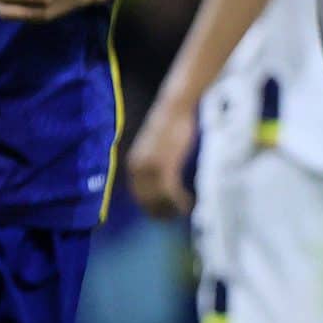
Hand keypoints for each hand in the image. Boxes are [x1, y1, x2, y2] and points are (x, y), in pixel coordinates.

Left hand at [128, 96, 197, 218]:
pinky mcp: (165, 167)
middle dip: (162, 212)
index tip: (164, 213)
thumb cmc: (170, 123)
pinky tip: (188, 203)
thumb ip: (153, 161)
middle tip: (176, 215)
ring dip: (172, 209)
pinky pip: (170, 193)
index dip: (151, 207)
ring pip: (159, 200)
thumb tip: (161, 176)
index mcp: (134, 165)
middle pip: (147, 202)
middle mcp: (138, 169)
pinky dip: (179, 202)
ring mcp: (151, 169)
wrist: (175, 107)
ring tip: (185, 210)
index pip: (138, 196)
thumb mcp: (155, 145)